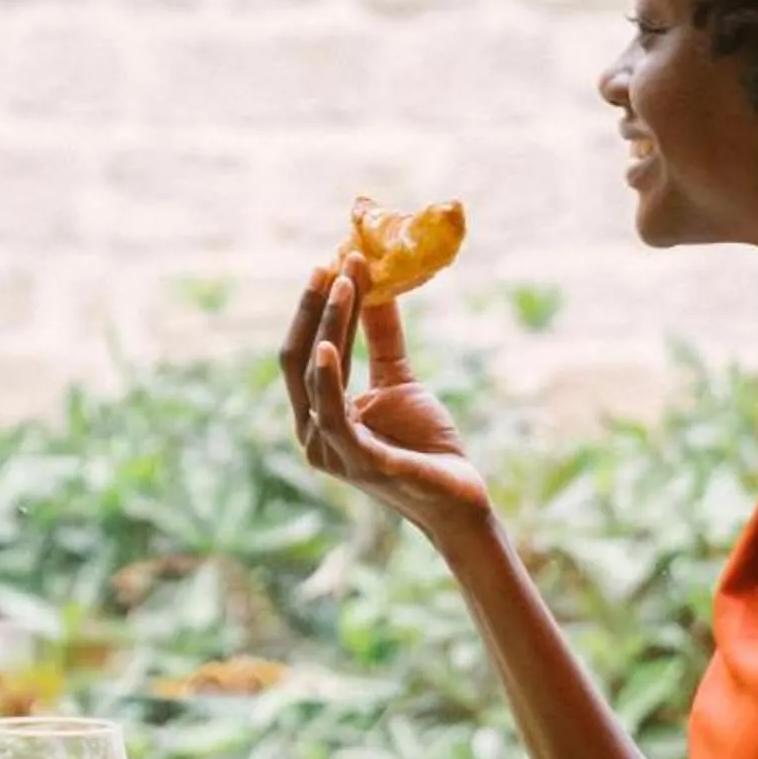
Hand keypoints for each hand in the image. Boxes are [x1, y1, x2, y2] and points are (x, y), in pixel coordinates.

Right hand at [281, 252, 490, 544]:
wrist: (459, 496)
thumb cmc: (423, 443)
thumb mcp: (397, 378)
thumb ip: (379, 336)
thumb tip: (374, 281)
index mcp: (316, 414)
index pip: (304, 352)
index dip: (314, 309)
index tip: (331, 262)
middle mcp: (312, 433)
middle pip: (298, 361)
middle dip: (313, 309)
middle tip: (330, 263)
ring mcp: (331, 450)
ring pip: (315, 379)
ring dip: (328, 326)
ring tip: (341, 283)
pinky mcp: (359, 462)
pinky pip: (333, 414)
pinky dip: (327, 378)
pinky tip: (330, 345)